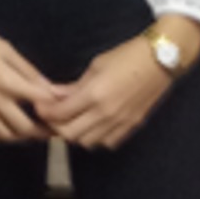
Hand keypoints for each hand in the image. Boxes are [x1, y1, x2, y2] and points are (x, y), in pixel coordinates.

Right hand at [0, 0, 62, 142]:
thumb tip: (50, 88)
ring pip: (4, 135)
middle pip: (24, 127)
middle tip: (54, 128)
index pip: (39, 101)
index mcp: (7, 82)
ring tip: (33, 131)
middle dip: (43, 130)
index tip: (65, 106)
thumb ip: (29, 72)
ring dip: (22, 137)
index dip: (56, 105)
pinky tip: (6, 132)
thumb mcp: (7, 49)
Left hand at [34, 25, 191, 150]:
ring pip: (88, 142)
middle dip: (56, 127)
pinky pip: (107, 142)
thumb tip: (53, 95)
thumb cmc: (127, 56)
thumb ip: (74, 86)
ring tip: (71, 120)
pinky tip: (93, 125)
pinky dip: (95, 137)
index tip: (39, 107)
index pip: (60, 115)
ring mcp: (120, 122)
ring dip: (75, 134)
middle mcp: (106, 113)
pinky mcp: (131, 126)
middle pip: (70, 134)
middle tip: (52, 116)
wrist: (160, 59)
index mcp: (94, 94)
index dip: (45, 113)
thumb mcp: (96, 66)